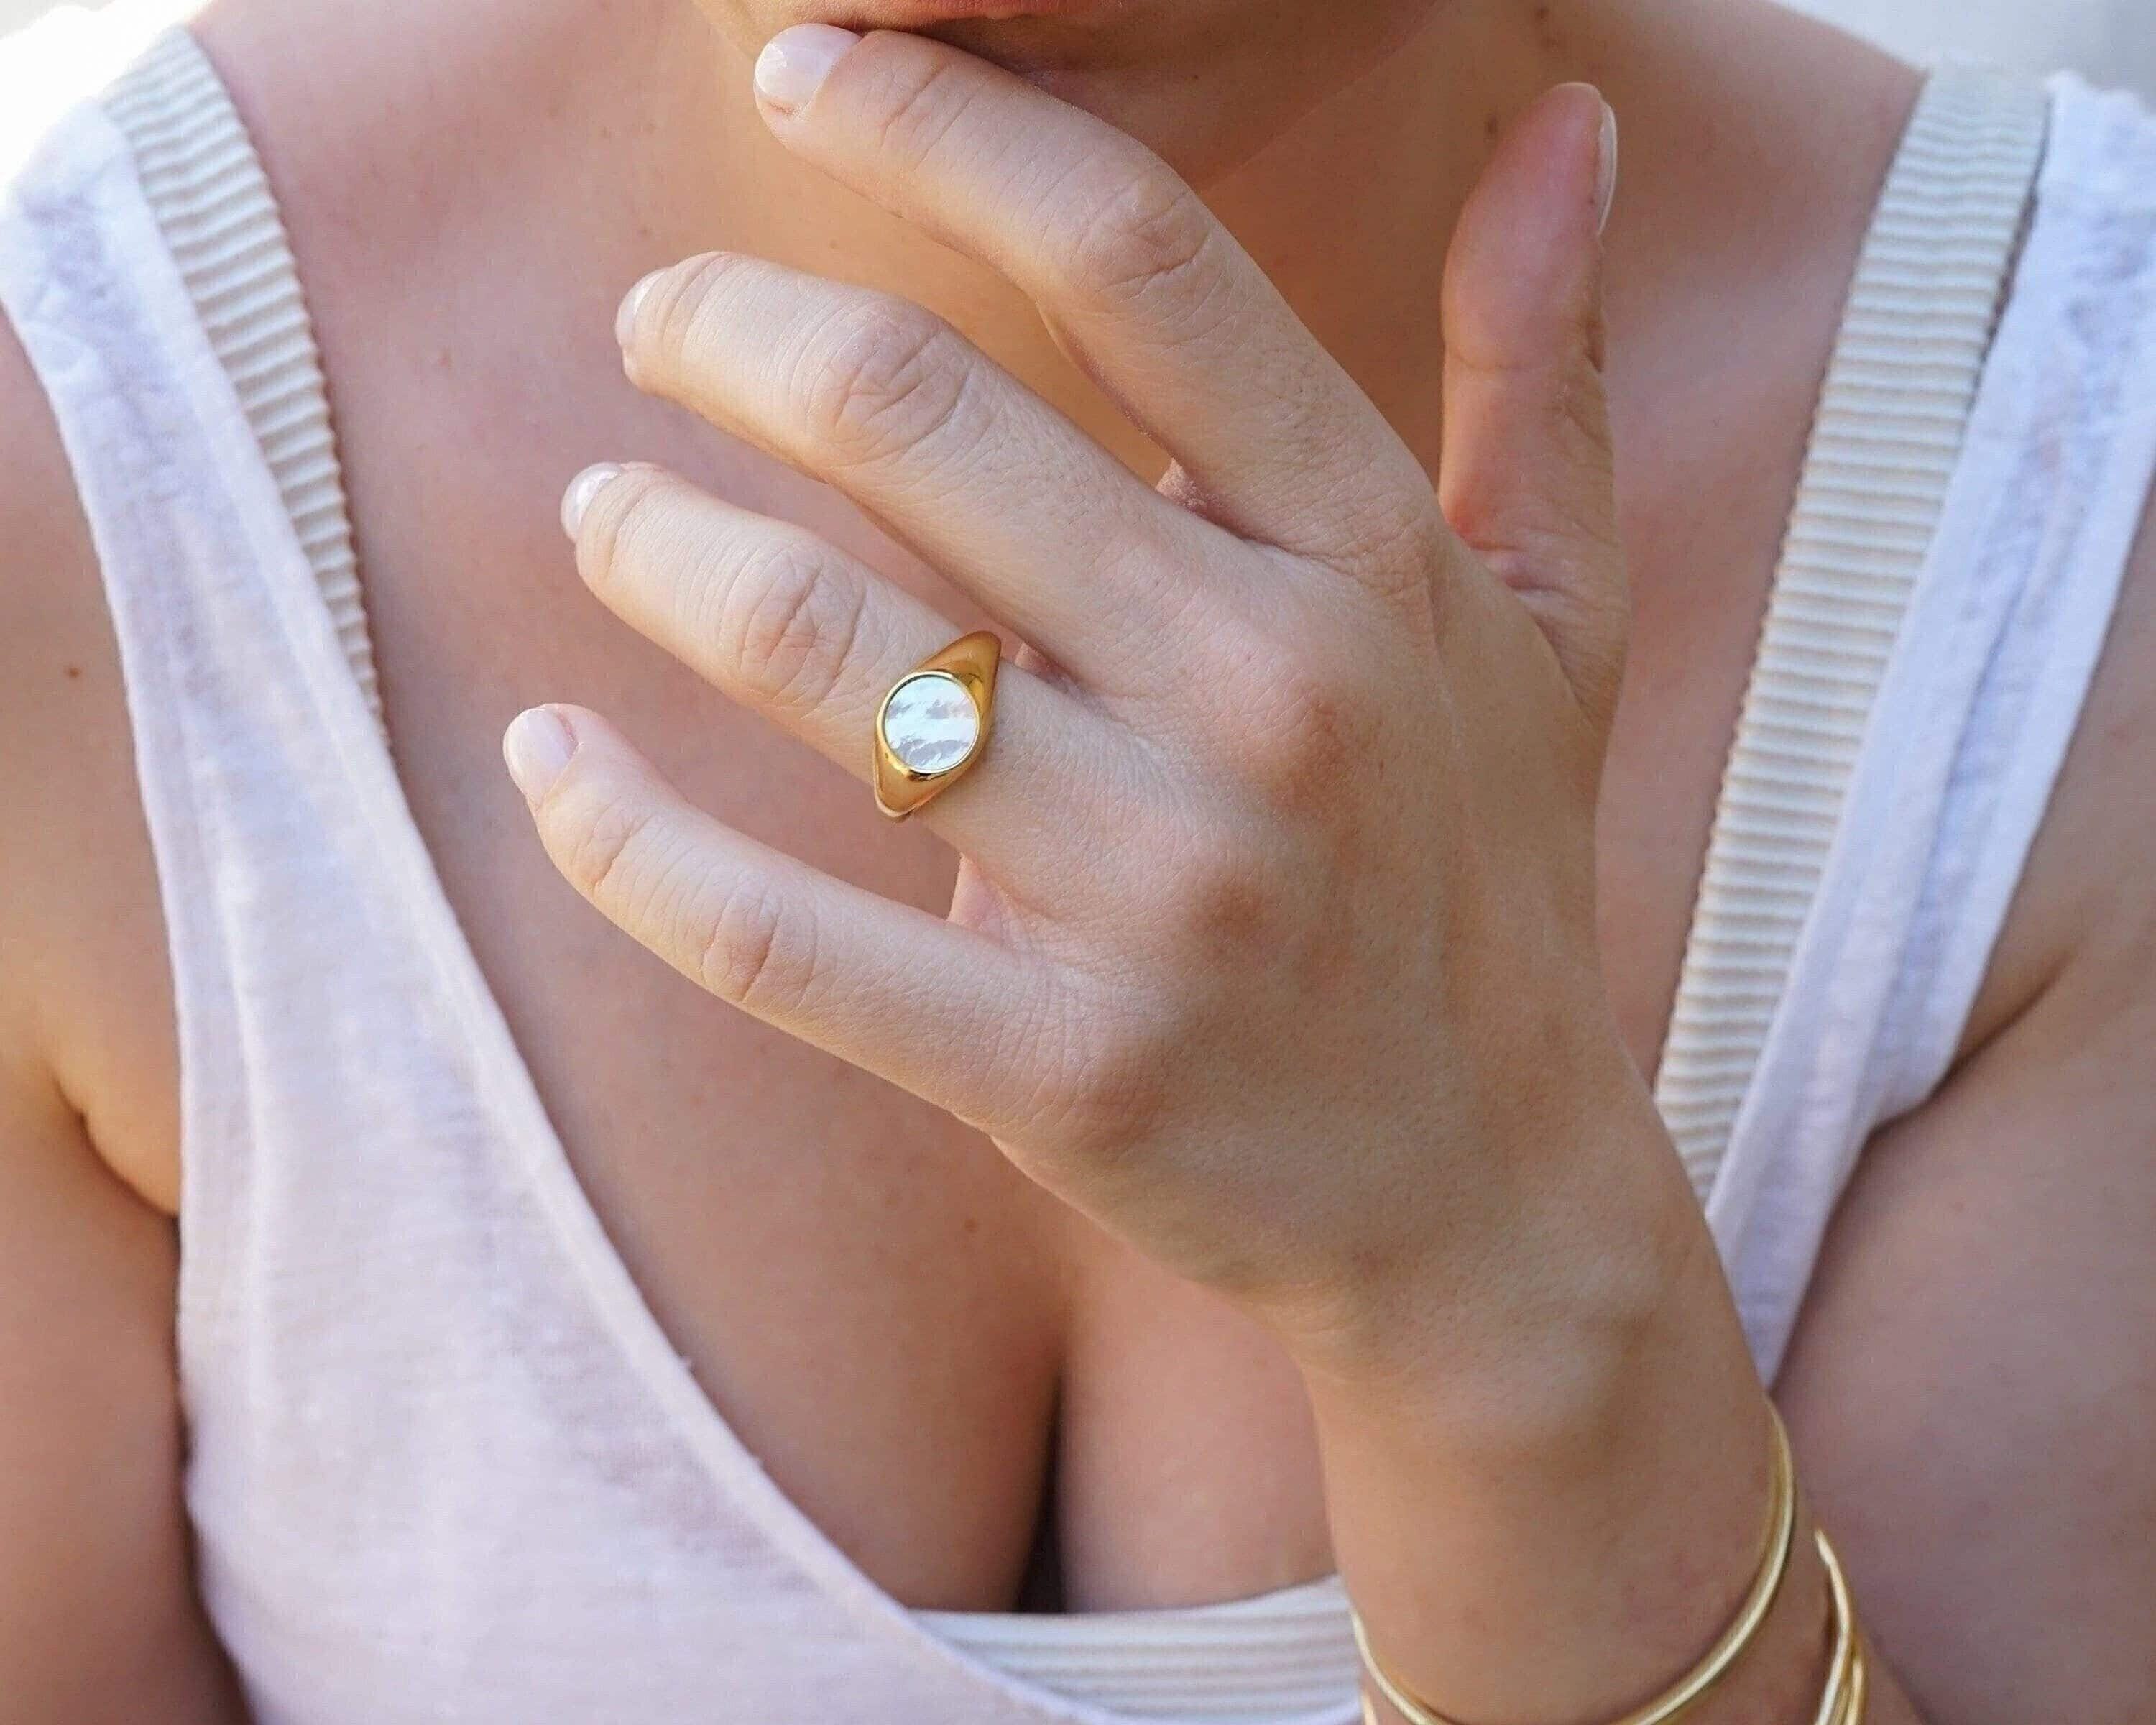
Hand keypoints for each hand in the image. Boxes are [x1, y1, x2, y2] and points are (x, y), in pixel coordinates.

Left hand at [507, 26, 1661, 1370]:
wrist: (1486, 1197)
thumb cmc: (1492, 879)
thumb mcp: (1556, 615)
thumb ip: (1543, 363)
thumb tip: (1573, 118)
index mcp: (1369, 560)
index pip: (1135, 262)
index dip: (937, 130)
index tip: (797, 80)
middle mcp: (1269, 698)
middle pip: (916, 416)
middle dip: (728, 328)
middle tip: (656, 324)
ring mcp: (1160, 894)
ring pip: (816, 644)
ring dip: (652, 544)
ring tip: (603, 511)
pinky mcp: (1055, 1066)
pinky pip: (775, 936)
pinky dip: (624, 838)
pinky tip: (553, 761)